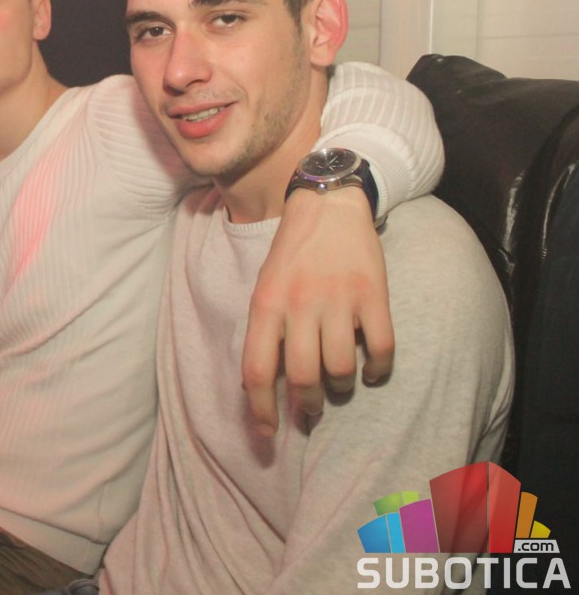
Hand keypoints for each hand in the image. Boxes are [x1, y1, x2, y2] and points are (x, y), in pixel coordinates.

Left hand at [241, 187, 392, 435]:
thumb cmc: (292, 254)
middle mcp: (300, 305)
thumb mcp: (265, 287)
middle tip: (311, 410)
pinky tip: (371, 372)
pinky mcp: (374, 295)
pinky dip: (377, 371)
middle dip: (307, 405)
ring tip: (339, 385)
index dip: (261, 410)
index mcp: (266, 305)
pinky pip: (381, 349)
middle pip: (303, 377)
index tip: (266, 434)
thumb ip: (265, 331)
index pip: (257, 371)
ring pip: (341, 369)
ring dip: (341, 388)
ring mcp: (339, 300)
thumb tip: (263, 385)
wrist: (329, 205)